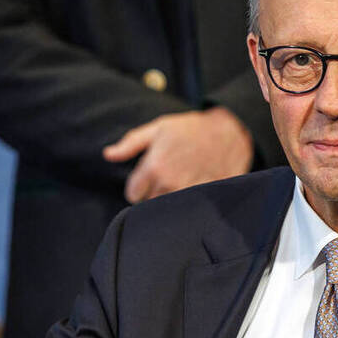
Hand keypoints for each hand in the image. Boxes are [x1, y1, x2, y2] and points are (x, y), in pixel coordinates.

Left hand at [102, 107, 253, 203]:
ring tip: (179, 182)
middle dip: (153, 192)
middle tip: (166, 177)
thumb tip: (108, 155)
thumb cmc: (191, 128)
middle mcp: (169, 183)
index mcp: (154, 167)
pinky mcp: (204, 198)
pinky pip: (188, 209)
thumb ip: (130, 143)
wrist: (230, 132)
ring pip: (167, 209)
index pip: (132, 194)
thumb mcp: (158, 128)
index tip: (147, 178)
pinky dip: (188, 202)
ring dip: (170, 199)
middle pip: (149, 203)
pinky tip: (194, 187)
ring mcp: (188, 193)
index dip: (137, 186)